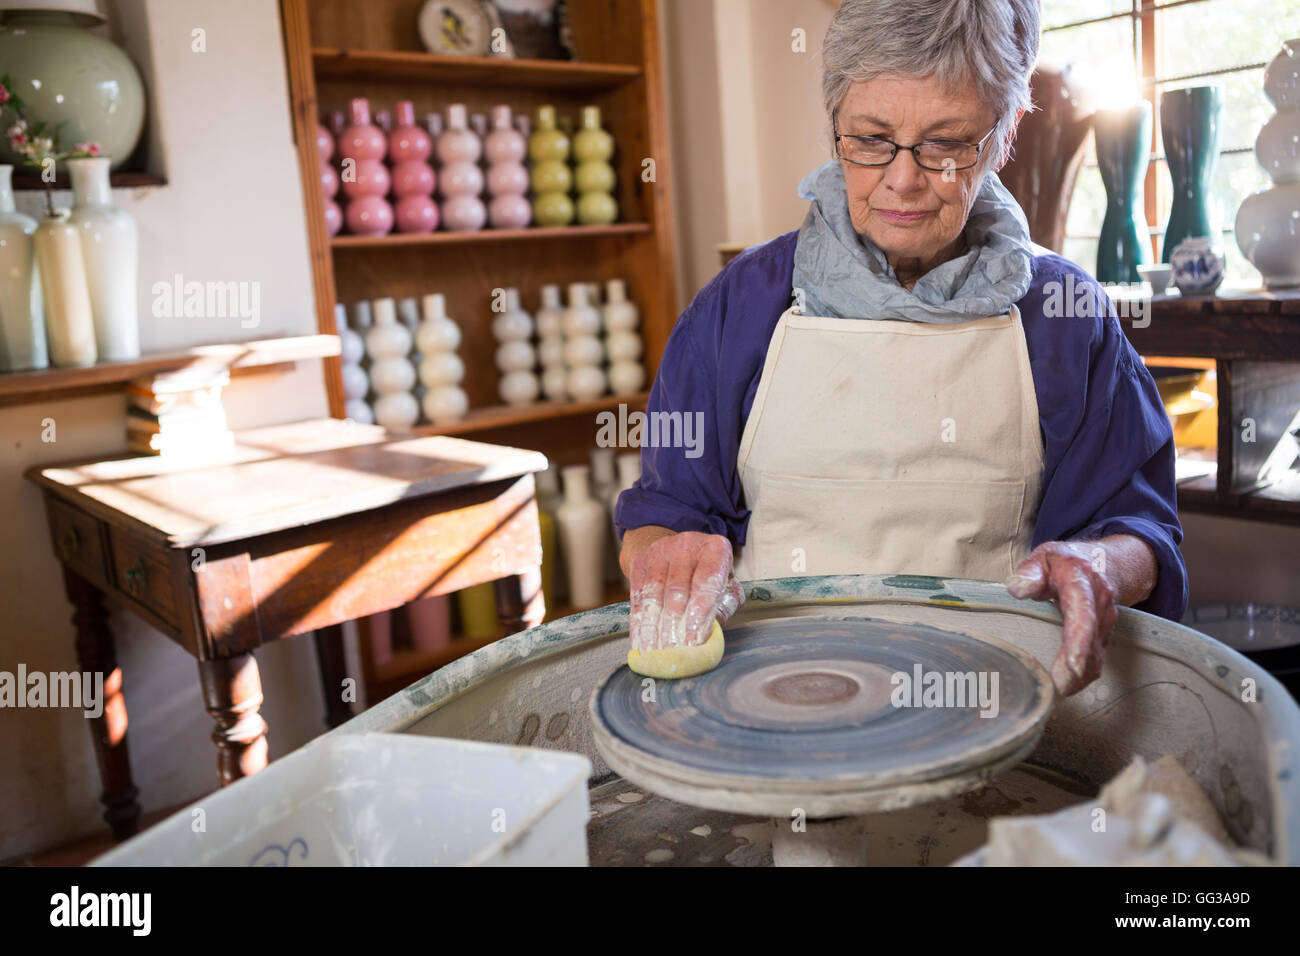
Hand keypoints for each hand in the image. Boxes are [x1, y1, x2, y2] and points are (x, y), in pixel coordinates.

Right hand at [627, 531, 743, 651]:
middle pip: (677, 590)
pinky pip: (637, 596)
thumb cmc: (708, 576)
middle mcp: (686, 545)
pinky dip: (638, 622)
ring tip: (655, 652)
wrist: (676, 552)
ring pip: (654, 594)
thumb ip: (724, 608)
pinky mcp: (640, 562)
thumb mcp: (727, 586)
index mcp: (715, 549)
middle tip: (673, 652)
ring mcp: (660, 551)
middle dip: (674, 625)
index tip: (695, 641)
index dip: (700, 613)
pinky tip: (640, 642)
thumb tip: (711, 635)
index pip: (707, 582)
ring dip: (653, 627)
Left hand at [1005, 541, 1118, 696]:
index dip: (1080, 641)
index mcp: (1082, 581)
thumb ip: (1029, 571)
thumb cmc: (1062, 561)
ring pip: (1096, 653)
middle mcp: (1099, 602)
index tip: (1073, 664)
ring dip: (1080, 675)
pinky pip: (1096, 657)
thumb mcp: (1042, 557)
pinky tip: (1068, 685)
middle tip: (1059, 689)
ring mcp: (1104, 620)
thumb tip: (1017, 589)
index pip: (1084, 614)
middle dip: (1077, 668)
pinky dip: (1084, 673)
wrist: (1097, 561)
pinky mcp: (1102, 634)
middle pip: (1091, 640)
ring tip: (1059, 692)